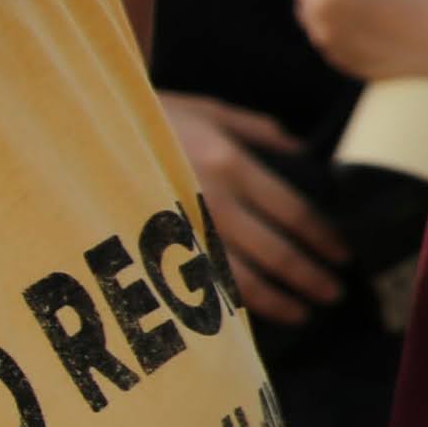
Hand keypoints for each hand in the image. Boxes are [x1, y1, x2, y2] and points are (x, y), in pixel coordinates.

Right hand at [162, 93, 344, 320]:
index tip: (345, 257)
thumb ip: (260, 130)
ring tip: (303, 312)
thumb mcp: (211, 111)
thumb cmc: (153, 118)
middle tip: (335, 294)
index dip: (324, 239)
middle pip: (274, 250)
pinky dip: (229, 305)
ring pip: (239, 277)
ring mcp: (179, 230)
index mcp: (230, 164)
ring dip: (276, 299)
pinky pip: (197, 285)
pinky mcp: (152, 250)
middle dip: (309, 276)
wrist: (82, 131)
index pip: (294, 212)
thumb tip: (303, 152)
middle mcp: (210, 200)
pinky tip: (250, 315)